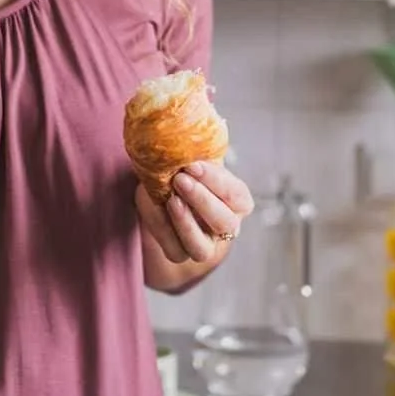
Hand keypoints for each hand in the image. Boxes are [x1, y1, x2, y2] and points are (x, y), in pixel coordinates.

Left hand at [136, 160, 253, 266]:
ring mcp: (205, 245)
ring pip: (202, 248)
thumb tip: (184, 142)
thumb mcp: (192, 161)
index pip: (236, 195)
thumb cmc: (186, 171)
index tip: (193, 165)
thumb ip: (195, 156)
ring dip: (186, 223)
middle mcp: (227, 228)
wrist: (162, 191)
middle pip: (225, 223)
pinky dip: (163, 228)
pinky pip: (175, 250)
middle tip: (181, 178)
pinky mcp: (180, 254)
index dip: (216, 180)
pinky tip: (155, 206)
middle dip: (202, 200)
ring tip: (171, 199)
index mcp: (238, 202)